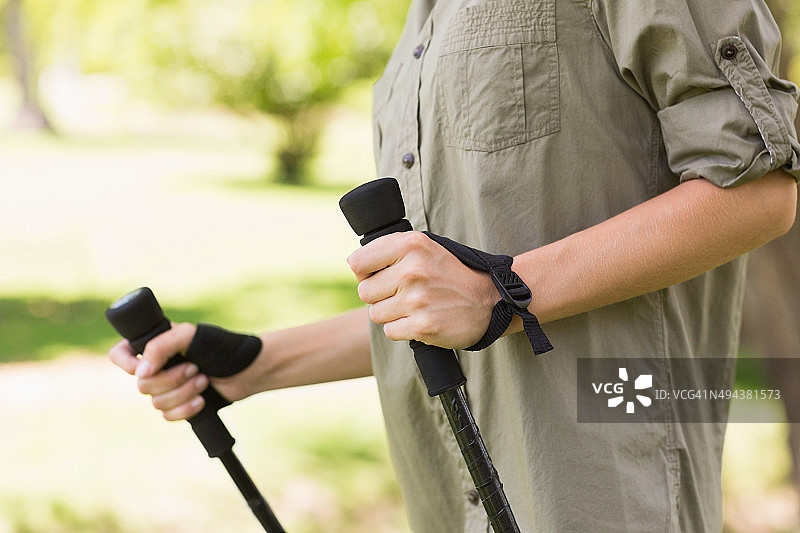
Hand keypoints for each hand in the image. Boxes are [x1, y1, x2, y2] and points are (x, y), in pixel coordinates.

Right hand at [107, 323, 244, 420]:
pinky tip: (201, 401)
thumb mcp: (190, 336)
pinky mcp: (181, 404)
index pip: (119, 354)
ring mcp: (169, 386)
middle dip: (171, 380)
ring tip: (204, 380)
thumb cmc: (223, 346)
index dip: (126, 364)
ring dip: (183, 393)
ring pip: (156, 402)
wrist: (249, 370)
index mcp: (156, 344)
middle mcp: (158, 365)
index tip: (145, 368)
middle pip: (141, 385)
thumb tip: (140, 373)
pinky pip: (167, 416)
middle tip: (195, 367)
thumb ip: (160, 347)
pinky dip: (185, 410)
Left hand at [347, 231, 496, 348]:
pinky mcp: (422, 326)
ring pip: (376, 313)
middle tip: (404, 293)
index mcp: (411, 245)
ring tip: (415, 306)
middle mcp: (412, 270)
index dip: (365, 272)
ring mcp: (417, 300)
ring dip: (391, 313)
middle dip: (380, 295)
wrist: (490, 300)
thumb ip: (390, 249)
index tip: (380, 274)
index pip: (358, 262)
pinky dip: (402, 329)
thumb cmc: (452, 273)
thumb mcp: (426, 247)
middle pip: (365, 291)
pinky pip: (390, 331)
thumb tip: (353, 263)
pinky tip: (420, 319)